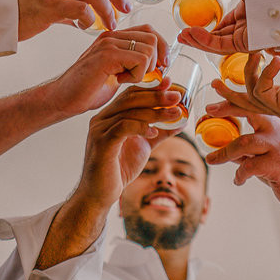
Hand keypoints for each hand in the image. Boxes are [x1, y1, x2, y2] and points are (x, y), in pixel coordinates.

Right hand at [43, 26, 171, 118]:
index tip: (161, 66)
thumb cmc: (89, 89)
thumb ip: (136, 65)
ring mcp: (108, 43)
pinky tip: (119, 81)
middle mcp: (111, 35)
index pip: (149, 31)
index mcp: (114, 37)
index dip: (161, 47)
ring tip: (124, 79)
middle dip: (155, 61)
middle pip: (152, 38)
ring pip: (148, 50)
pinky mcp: (107, 54)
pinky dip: (137, 75)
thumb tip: (164, 65)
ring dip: (144, 70)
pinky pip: (140, 60)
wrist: (63, 98)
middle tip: (141, 77)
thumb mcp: (119, 73)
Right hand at [74, 85, 180, 209]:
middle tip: (177, 96)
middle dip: (156, 96)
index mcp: (109, 116)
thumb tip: (180, 121)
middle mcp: (101, 119)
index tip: (171, 84)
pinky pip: (123, 128)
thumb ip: (159, 132)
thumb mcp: (143, 146)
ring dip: (155, 111)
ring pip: (129, 112)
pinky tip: (154, 131)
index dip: (151, 88)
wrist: (99, 194)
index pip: (130, 95)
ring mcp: (99, 130)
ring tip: (175, 113)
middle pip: (130, 99)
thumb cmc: (118, 169)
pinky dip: (140, 126)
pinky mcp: (102, 143)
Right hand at [177, 0, 249, 52]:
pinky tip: (192, 34)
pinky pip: (223, 45)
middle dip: (198, 39)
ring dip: (198, 41)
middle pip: (219, 39)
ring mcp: (248, 37)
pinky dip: (206, 41)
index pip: (224, 27)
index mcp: (246, 13)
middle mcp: (247, 28)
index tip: (189, 29)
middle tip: (181, 36)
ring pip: (219, 45)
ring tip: (182, 36)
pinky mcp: (248, 44)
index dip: (207, 30)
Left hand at [204, 107, 279, 213]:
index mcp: (275, 124)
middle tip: (208, 115)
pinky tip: (239, 180)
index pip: (252, 106)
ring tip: (212, 159)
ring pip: (244, 143)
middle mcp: (277, 131)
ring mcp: (278, 148)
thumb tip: (226, 151)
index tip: (215, 100)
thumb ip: (249, 150)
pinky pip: (249, 167)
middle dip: (226, 111)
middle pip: (248, 114)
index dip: (232, 100)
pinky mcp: (277, 166)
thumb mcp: (268, 153)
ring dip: (224, 153)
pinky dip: (239, 175)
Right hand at [209, 50, 279, 122]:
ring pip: (250, 96)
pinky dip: (263, 72)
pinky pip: (261, 90)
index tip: (217, 87)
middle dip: (227, 97)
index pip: (253, 99)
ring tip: (255, 54)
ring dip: (248, 72)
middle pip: (245, 105)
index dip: (234, 95)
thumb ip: (277, 50)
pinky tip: (274, 59)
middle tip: (212, 86)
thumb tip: (262, 41)